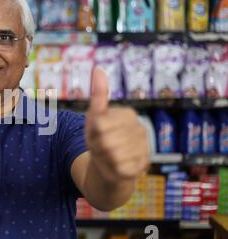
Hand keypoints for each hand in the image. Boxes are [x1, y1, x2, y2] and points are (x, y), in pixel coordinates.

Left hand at [85, 67, 149, 183]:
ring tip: (108, 156)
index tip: (97, 133)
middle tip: (101, 147)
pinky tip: (116, 166)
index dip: (92, 133)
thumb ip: (98, 95)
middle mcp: (141, 129)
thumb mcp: (94, 117)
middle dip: (98, 147)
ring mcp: (145, 148)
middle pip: (107, 141)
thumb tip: (98, 69)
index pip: (101, 125)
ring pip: (114, 155)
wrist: (108, 165)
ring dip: (105, 159)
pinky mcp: (144, 166)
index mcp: (129, 114)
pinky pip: (122, 168)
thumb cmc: (99, 138)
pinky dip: (114, 169)